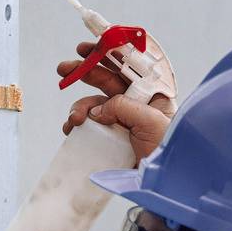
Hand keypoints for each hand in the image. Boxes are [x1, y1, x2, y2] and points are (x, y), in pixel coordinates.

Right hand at [57, 41, 174, 160]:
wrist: (161, 182)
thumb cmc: (167, 150)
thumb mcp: (150, 122)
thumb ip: (123, 107)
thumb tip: (97, 110)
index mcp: (152, 95)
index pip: (130, 66)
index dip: (109, 53)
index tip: (88, 48)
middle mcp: (136, 104)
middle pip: (107, 80)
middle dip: (84, 71)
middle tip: (64, 68)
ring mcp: (122, 121)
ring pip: (94, 103)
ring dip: (79, 107)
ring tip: (73, 120)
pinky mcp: (110, 138)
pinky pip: (89, 125)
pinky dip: (76, 124)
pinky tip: (71, 129)